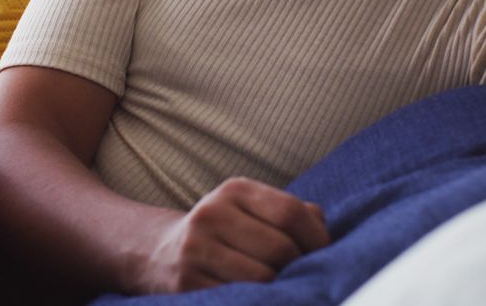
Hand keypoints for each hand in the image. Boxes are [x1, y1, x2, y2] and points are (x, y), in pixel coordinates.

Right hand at [131, 177, 329, 293]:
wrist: (159, 253)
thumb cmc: (225, 233)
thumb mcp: (253, 210)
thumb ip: (294, 214)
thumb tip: (325, 233)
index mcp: (234, 190)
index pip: (290, 213)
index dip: (317, 240)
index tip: (324, 256)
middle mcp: (211, 214)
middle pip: (280, 249)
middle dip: (300, 268)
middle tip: (302, 277)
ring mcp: (196, 250)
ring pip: (263, 278)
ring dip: (280, 289)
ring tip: (280, 287)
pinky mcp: (187, 283)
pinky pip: (239, 297)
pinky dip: (258, 300)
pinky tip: (257, 297)